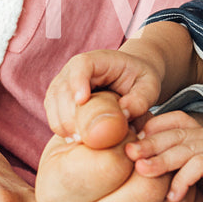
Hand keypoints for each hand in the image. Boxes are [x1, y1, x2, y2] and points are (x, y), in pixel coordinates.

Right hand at [36, 91, 202, 201]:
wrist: (82, 187)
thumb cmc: (85, 147)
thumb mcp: (82, 119)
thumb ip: (97, 112)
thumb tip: (115, 127)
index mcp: (55, 193)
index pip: (114, 163)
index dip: (130, 141)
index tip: (125, 138)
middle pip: (148, 192)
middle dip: (160, 163)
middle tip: (151, 154)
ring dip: (179, 181)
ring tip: (163, 170)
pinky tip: (173, 191)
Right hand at [44, 49, 163, 141]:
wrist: (130, 79)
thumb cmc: (140, 80)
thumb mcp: (149, 86)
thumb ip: (140, 99)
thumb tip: (124, 114)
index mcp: (98, 60)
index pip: (81, 66)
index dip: (78, 82)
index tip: (82, 100)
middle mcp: (74, 70)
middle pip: (62, 88)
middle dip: (70, 112)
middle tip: (82, 135)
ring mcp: (63, 85)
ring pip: (53, 102)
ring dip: (62, 123)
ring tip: (78, 141)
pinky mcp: (59, 101)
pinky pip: (53, 113)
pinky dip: (61, 128)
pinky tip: (74, 141)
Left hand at [128, 111, 202, 201]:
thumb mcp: (190, 180)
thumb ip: (171, 169)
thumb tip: (136, 166)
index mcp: (202, 135)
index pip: (173, 120)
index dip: (150, 128)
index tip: (128, 144)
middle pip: (174, 133)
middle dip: (148, 143)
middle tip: (128, 155)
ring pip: (184, 147)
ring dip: (161, 160)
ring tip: (143, 172)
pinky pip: (200, 165)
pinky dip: (183, 179)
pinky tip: (174, 196)